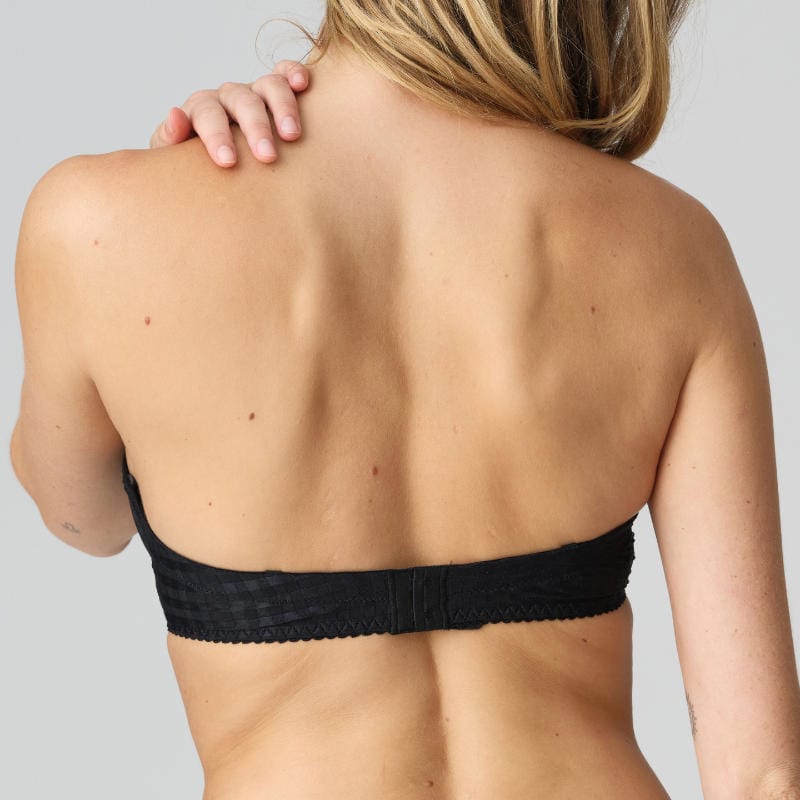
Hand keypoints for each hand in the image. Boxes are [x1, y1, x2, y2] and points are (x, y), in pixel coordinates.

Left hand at [149, 60, 309, 166]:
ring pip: (269, 86)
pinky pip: (286, 73)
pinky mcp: (278, 92)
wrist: (218, 168)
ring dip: (282, 107)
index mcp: (201, 111)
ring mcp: (255, 93)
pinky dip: (294, 73)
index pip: (208, 116)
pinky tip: (302, 84)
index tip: (228, 161)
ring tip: (292, 135)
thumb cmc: (199, 168)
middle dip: (255, 127)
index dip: (217, 136)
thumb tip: (176, 114)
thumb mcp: (175, 159)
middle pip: (242, 101)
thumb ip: (169, 138)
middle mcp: (228, 97)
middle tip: (267, 156)